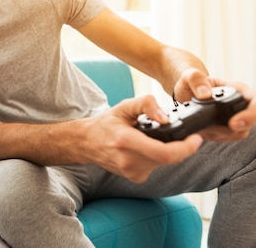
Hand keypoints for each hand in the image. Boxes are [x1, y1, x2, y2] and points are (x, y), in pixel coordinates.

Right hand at [84, 95, 202, 182]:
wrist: (86, 142)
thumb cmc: (106, 123)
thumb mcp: (124, 106)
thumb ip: (146, 104)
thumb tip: (166, 117)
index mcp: (126, 141)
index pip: (164, 153)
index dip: (186, 148)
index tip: (196, 139)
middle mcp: (129, 161)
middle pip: (168, 158)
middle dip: (180, 146)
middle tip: (182, 135)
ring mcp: (132, 172)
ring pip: (164, 163)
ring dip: (168, 151)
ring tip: (154, 138)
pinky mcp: (135, 177)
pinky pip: (157, 166)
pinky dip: (158, 156)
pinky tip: (147, 147)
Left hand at [173, 69, 255, 140]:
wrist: (184, 95)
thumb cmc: (192, 83)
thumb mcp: (189, 75)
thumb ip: (196, 79)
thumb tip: (205, 94)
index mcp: (238, 89)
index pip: (255, 102)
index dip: (250, 114)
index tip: (234, 123)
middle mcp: (240, 105)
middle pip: (248, 122)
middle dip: (235, 128)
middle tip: (219, 128)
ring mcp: (235, 119)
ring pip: (236, 133)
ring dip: (218, 132)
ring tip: (202, 124)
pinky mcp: (226, 131)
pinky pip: (224, 138)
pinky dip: (212, 136)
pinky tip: (202, 130)